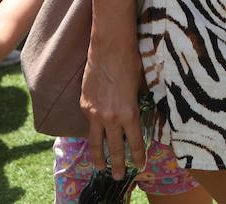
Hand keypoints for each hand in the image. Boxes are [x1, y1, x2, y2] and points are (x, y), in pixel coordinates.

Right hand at [81, 46, 145, 179]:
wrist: (109, 47)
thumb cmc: (132, 63)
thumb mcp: (141, 87)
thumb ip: (138, 105)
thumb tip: (139, 116)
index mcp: (128, 113)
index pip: (133, 142)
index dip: (137, 156)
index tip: (139, 165)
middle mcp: (110, 117)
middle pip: (113, 148)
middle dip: (117, 164)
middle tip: (118, 177)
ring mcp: (94, 112)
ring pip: (96, 141)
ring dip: (99, 156)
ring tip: (101, 167)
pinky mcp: (84, 104)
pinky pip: (89, 124)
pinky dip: (93, 133)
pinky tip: (95, 139)